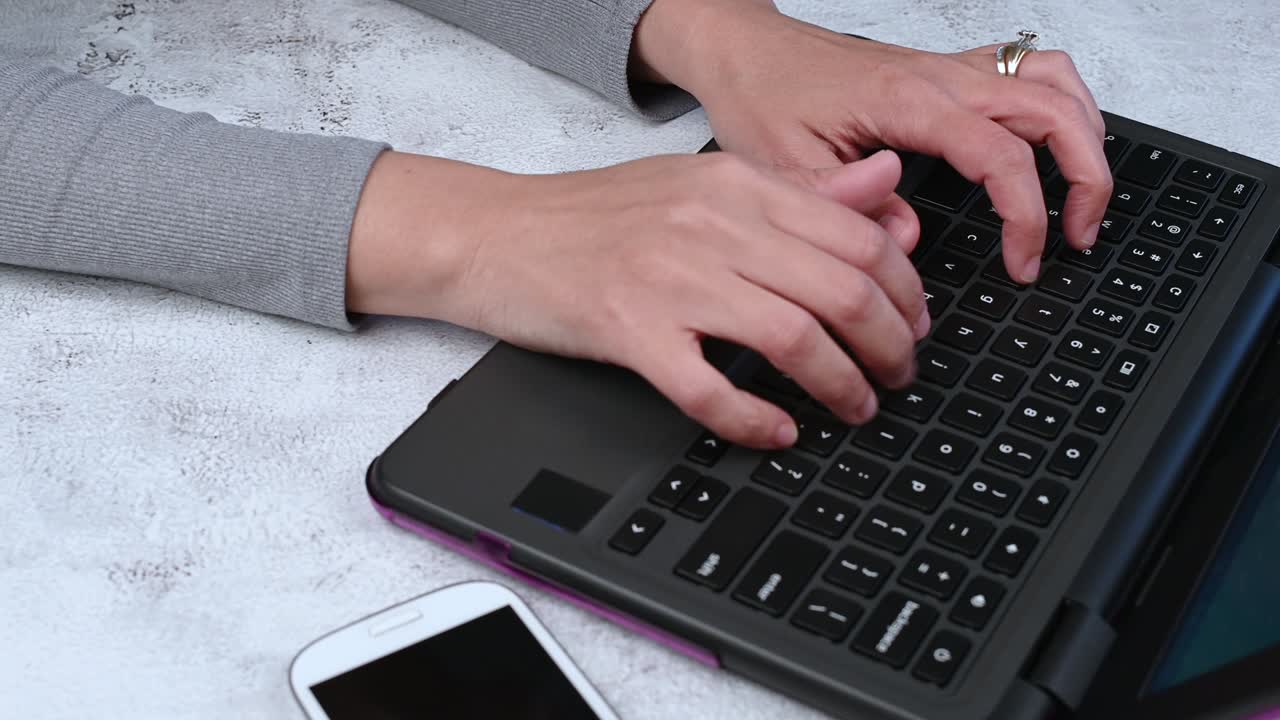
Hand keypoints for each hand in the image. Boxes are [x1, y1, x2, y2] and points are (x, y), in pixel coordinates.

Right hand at [346, 150, 926, 447]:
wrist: (495, 234)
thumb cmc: (595, 218)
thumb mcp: (702, 186)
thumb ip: (797, 193)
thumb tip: (885, 187)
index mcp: (736, 185)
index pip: (860, 236)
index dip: (906, 293)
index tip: (913, 326)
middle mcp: (710, 224)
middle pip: (842, 289)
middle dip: (891, 346)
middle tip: (898, 377)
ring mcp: (668, 277)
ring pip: (793, 337)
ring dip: (842, 386)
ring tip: (855, 408)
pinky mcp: (627, 329)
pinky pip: (710, 389)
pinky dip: (755, 421)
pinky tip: (775, 433)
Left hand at [634, 0, 1112, 283]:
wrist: (746, 50)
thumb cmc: (762, 97)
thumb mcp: (785, 166)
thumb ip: (848, 205)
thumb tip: (907, 241)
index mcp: (907, 101)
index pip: (1000, 154)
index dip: (1027, 215)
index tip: (1024, 262)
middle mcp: (941, 76)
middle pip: (1054, 110)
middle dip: (1086, 177)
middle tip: (1078, 237)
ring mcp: (949, 67)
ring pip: (1054, 82)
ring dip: (1085, 136)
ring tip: (1082, 197)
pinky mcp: (947, 69)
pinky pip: (1030, 69)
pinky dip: (1061, 105)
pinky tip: (1053, 146)